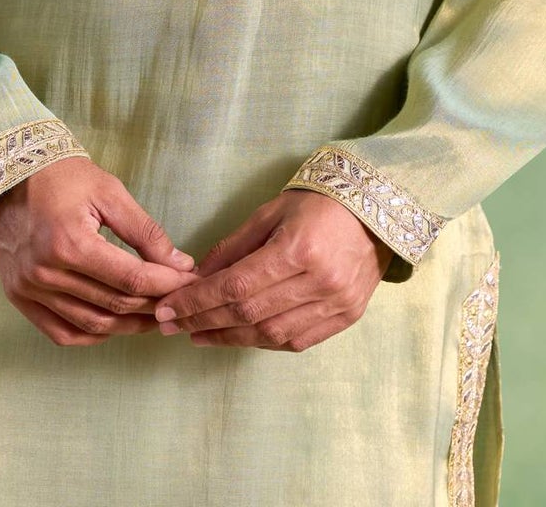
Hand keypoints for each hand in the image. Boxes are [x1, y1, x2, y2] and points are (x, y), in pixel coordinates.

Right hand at [0, 155, 199, 345]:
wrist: (6, 174)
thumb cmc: (61, 176)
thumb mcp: (108, 192)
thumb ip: (145, 231)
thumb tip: (180, 264)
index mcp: (71, 243)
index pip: (131, 279)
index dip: (166, 284)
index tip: (190, 281)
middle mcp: (47, 273)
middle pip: (114, 304)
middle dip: (154, 304)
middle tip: (180, 299)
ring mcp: (30, 289)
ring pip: (92, 324)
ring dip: (128, 325)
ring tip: (154, 316)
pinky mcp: (19, 297)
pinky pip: (62, 333)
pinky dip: (93, 334)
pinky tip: (115, 325)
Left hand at [151, 190, 393, 352]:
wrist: (378, 208)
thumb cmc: (318, 203)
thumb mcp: (271, 213)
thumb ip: (234, 247)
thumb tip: (197, 277)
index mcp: (297, 250)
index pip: (236, 286)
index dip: (197, 302)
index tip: (166, 310)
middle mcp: (318, 282)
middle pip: (249, 314)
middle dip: (205, 322)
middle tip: (171, 327)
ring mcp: (336, 304)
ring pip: (271, 334)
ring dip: (230, 338)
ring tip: (199, 335)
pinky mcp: (347, 317)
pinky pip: (297, 341)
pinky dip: (264, 342)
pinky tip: (241, 337)